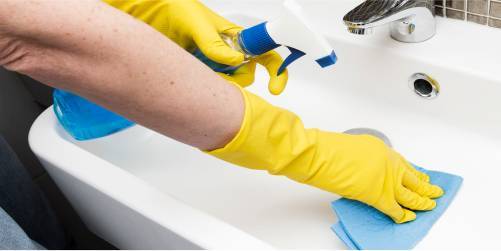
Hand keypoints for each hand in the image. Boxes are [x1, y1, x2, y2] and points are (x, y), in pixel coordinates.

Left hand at [104, 0, 288, 94]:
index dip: (276, 71)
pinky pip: (209, 87)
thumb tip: (235, 60)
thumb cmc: (176, 9)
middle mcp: (227, 52)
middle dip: (238, 81)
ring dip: (219, 84)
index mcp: (235, 37)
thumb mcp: (196, 23)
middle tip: (219, 76)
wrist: (149, 13)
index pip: (265, 54)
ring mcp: (213, 63)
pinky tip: (192, 78)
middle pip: (246, 76)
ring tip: (199, 71)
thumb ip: (214, 43)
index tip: (275, 88)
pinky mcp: (198, 72)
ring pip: (228, 84)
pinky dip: (206, 88)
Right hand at [209, 85, 443, 222]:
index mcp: (381, 148)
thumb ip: (363, 158)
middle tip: (434, 191)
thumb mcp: (350, 146)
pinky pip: (396, 208)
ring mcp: (385, 179)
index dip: (414, 172)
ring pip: (411, 193)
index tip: (421, 175)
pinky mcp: (379, 195)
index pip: (403, 163)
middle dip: (425, 186)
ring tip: (430, 205)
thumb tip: (364, 169)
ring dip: (422, 201)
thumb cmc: (326, 148)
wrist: (318, 155)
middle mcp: (388, 162)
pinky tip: (408, 218)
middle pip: (412, 177)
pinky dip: (402, 215)